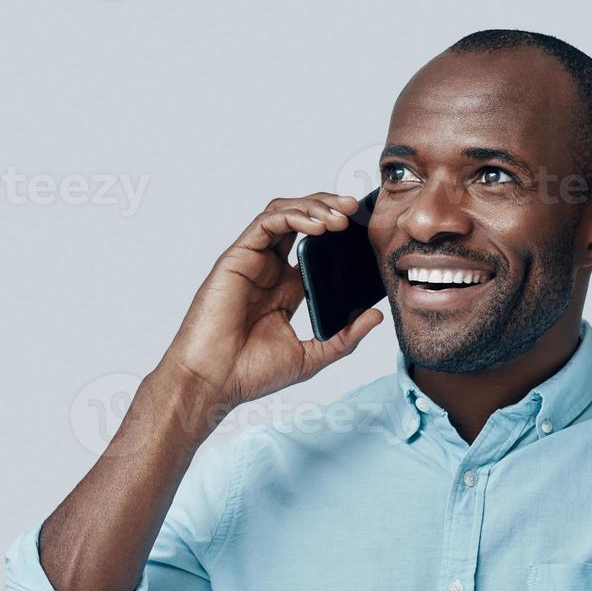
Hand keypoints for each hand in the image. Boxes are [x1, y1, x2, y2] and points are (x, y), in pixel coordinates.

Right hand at [160, 192, 384, 410]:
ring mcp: (252, 262)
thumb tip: (376, 315)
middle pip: (300, 221)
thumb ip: (345, 336)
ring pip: (284, 214)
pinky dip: (294, 216)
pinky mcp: (237, 258)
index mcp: (285, 288)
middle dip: (329, 207)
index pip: (314, 246)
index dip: (338, 232)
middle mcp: (269, 270)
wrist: (214, 383)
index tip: (365, 231)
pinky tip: (318, 226)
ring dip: (314, 207)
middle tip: (356, 209)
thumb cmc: (251, 373)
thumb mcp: (312, 355)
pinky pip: (267, 223)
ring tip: (341, 215)